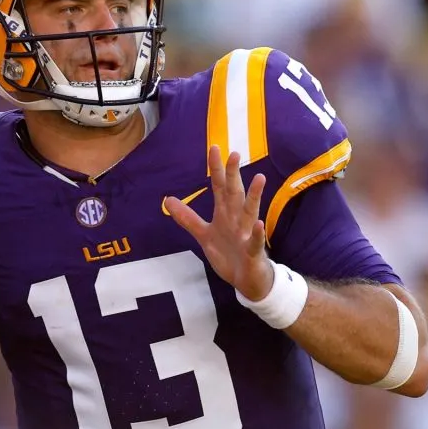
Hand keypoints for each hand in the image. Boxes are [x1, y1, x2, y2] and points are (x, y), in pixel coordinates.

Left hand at [164, 145, 274, 300]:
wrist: (247, 280)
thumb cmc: (230, 254)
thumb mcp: (204, 235)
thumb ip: (187, 218)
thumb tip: (167, 200)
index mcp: (225, 214)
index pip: (219, 187)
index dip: (216, 169)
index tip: (214, 148)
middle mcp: (237, 219)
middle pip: (234, 193)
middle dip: (234, 175)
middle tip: (234, 153)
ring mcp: (247, 234)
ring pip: (250, 212)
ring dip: (254, 196)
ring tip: (259, 178)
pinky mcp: (253, 251)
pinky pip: (255, 241)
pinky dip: (256, 233)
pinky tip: (257, 224)